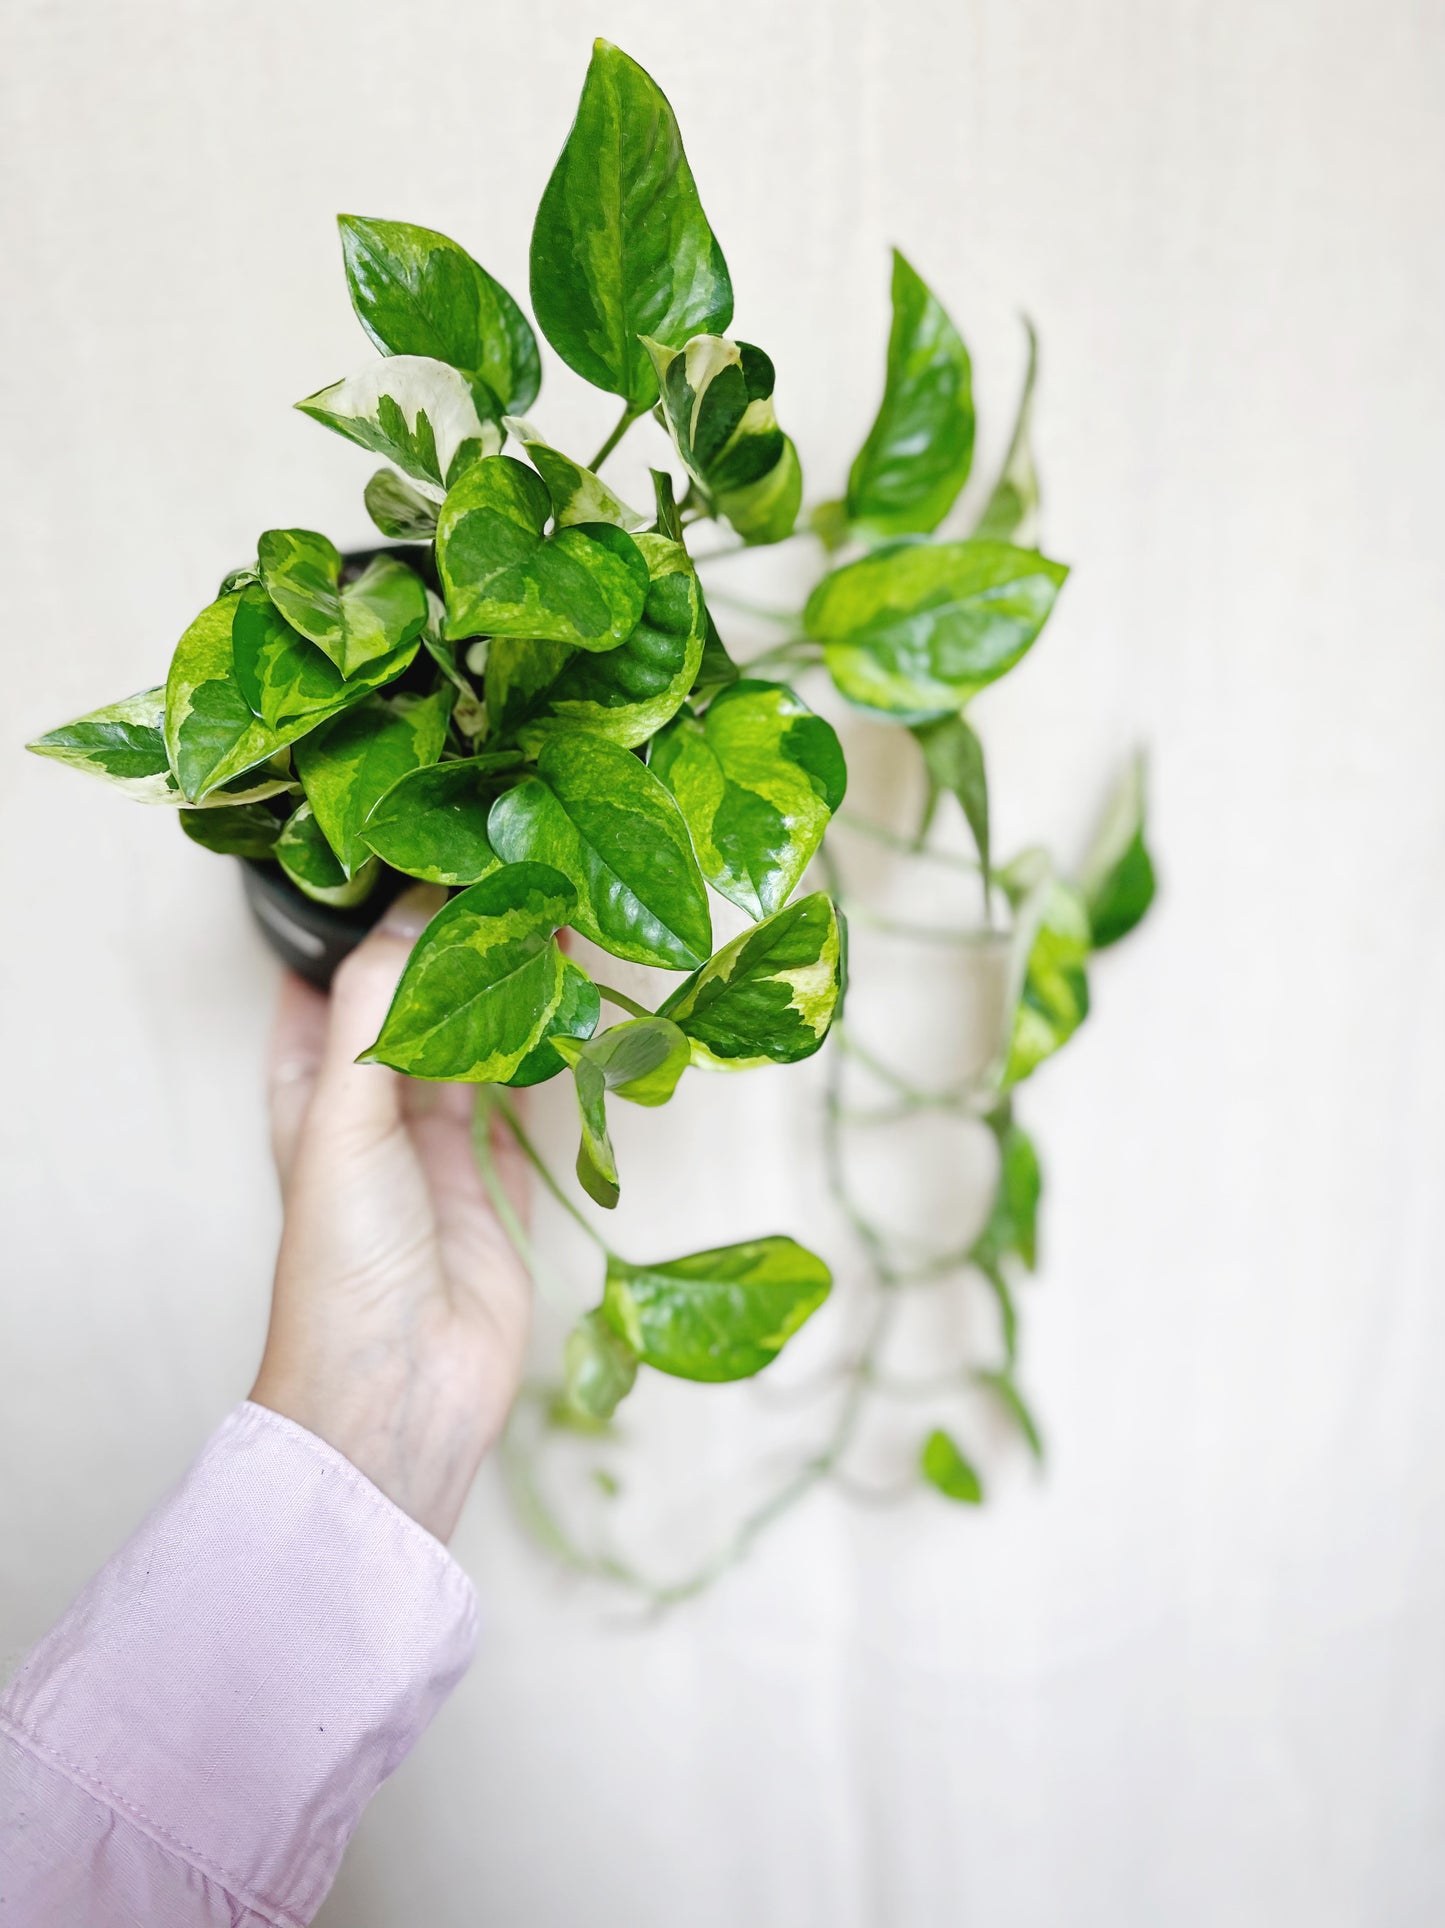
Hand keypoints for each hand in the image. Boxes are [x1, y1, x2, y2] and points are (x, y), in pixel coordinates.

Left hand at [250, 885, 530, 1542]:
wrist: (403, 1389)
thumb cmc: (343, 1259)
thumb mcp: (342, 1115)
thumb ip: (381, 1005)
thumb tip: (428, 903)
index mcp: (310, 1084)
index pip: (331, 976)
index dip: (366, 914)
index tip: (418, 842)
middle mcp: (374, 1104)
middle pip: (418, 996)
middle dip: (459, 936)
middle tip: (512, 864)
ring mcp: (443, 1140)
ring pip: (483, 1035)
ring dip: (515, 982)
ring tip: (555, 910)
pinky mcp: (502, 1177)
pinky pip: (533, 1093)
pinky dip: (556, 1046)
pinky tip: (580, 995)